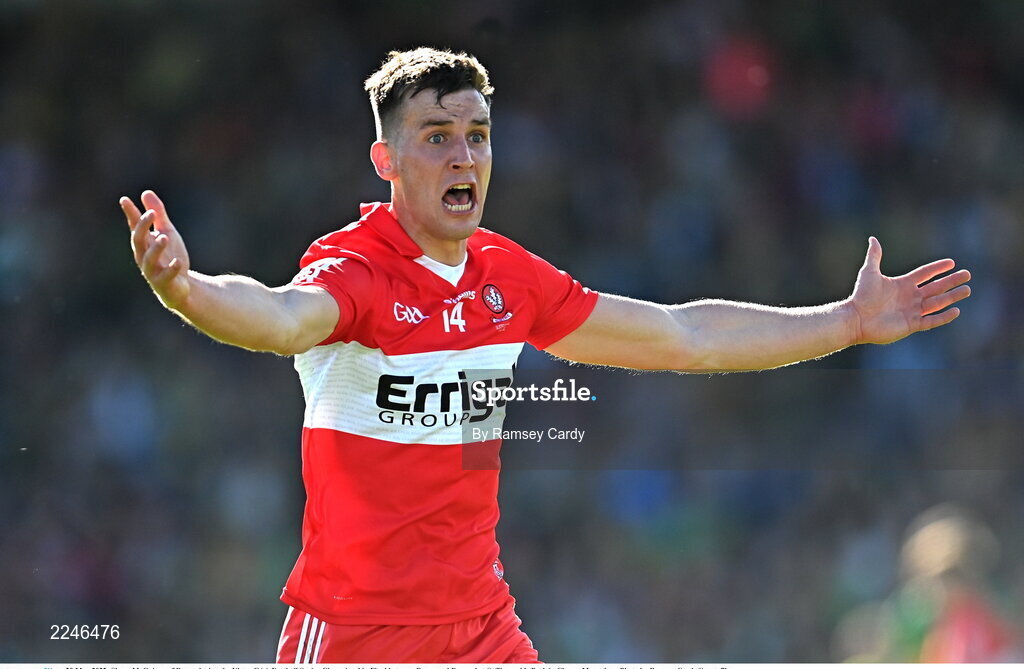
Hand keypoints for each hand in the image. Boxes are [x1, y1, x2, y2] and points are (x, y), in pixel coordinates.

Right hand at [121, 190, 190, 310]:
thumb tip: (146, 192)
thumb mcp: (167, 232)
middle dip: (142, 227)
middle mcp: (144, 256)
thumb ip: (158, 215)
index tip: (125, 200)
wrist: (179, 288)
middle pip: (138, 241)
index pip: (134, 226)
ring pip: (149, 260)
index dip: (130, 214)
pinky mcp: (164, 284)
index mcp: (144, 243)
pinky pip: (166, 276)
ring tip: (165, 237)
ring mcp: (152, 271)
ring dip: (156, 248)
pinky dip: (172, 269)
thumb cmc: (169, 258)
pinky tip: (178, 262)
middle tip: (150, 213)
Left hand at [848, 237, 970, 344]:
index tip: (952, 263)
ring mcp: (911, 311)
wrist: (856, 318)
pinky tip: (956, 311)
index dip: (937, 268)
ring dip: (952, 296)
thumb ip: (874, 256)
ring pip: (937, 303)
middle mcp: (909, 297)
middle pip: (936, 287)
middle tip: (967, 275)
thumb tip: (873, 238)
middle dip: (951, 281)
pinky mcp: (911, 325)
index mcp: (902, 284)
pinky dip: (943, 317)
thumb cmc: (861, 295)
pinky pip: (931, 321)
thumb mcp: (869, 272)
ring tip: (967, 290)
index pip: (925, 274)